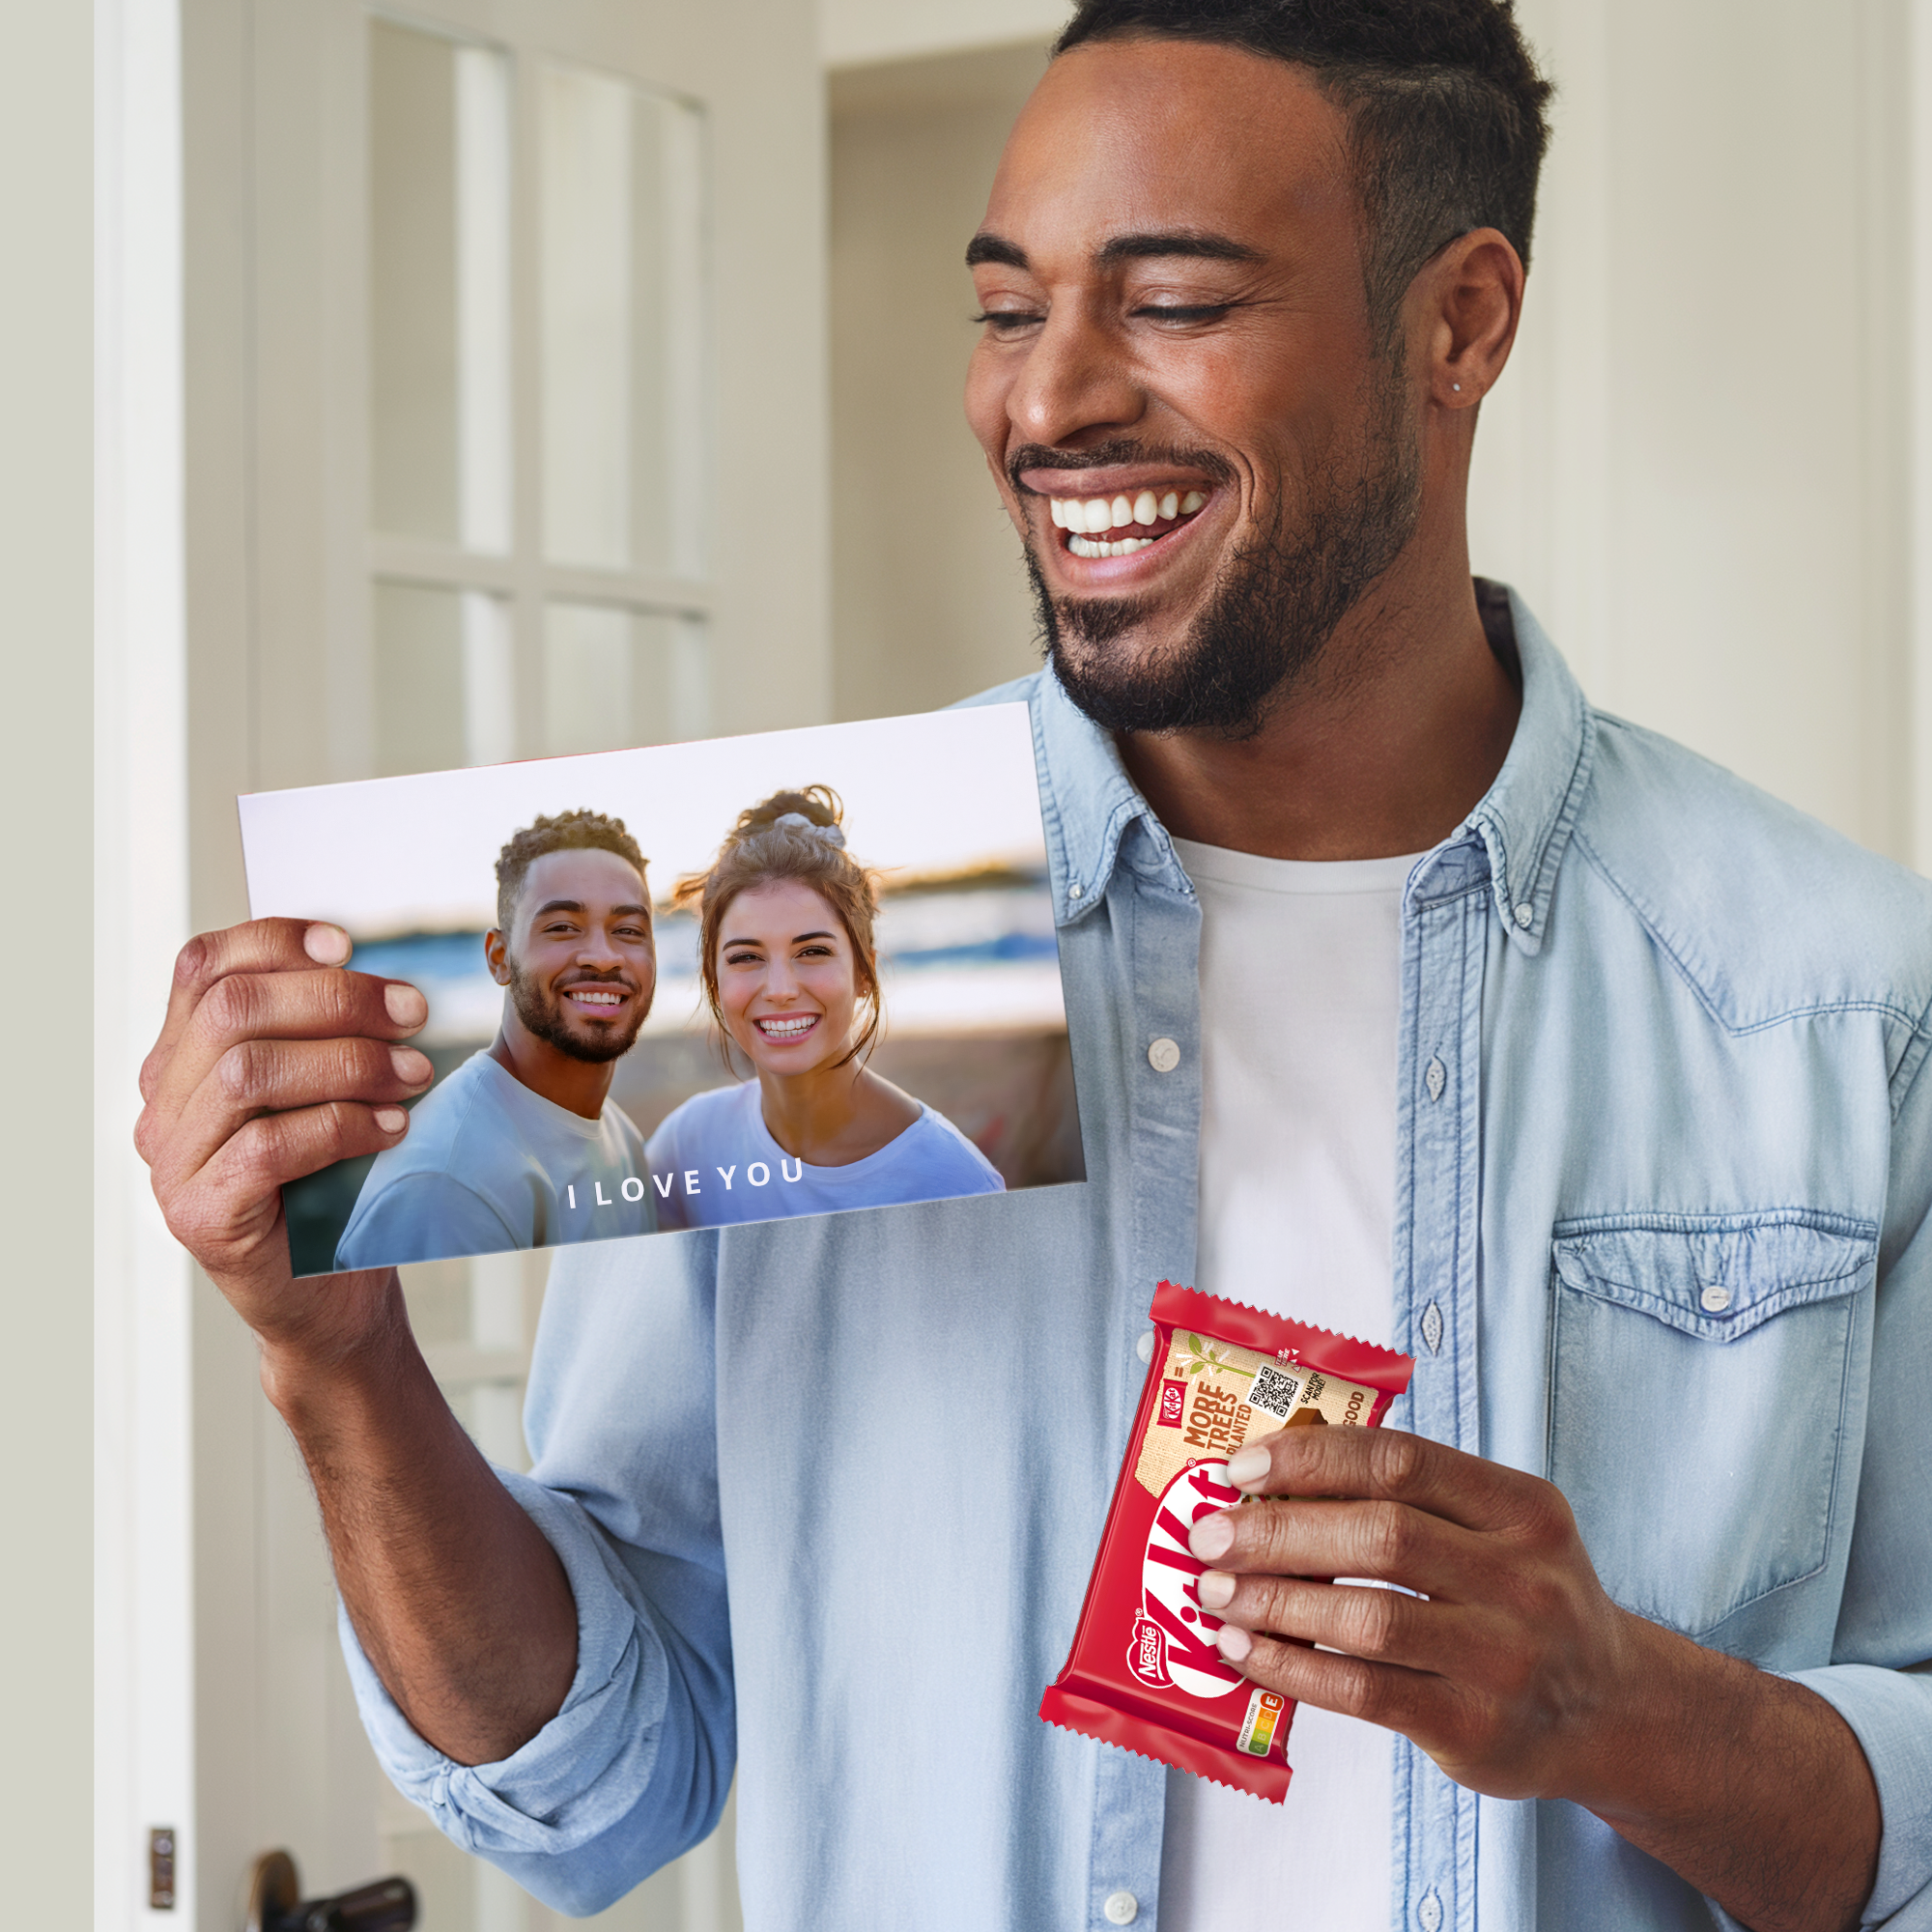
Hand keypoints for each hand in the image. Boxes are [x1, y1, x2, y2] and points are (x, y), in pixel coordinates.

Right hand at [135, 917, 434, 1364]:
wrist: (329, 1293)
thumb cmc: (333, 1185)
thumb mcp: (326, 1092)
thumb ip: (323, 1035)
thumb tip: (384, 979)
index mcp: (183, 1057)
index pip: (203, 967)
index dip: (274, 941)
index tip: (350, 943)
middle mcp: (163, 1103)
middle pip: (232, 1010)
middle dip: (336, 999)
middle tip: (413, 1012)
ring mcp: (172, 1162)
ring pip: (246, 1072)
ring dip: (348, 1062)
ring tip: (413, 1074)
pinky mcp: (202, 1214)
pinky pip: (266, 1147)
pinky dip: (341, 1125)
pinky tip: (391, 1128)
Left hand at [1189, 1424, 1633, 1802]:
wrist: (1612, 1713)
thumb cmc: (1523, 1603)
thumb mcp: (1501, 1533)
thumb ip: (1411, 1503)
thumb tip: (1270, 1484)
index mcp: (1523, 1509)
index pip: (1403, 1460)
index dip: (1313, 1458)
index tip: (1243, 1466)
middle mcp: (1524, 1580)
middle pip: (1381, 1535)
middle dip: (1278, 1531)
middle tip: (1209, 1535)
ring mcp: (1504, 1659)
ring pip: (1368, 1618)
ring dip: (1274, 1601)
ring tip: (1213, 1593)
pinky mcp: (1476, 1728)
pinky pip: (1364, 1691)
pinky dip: (1292, 1668)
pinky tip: (1245, 1649)